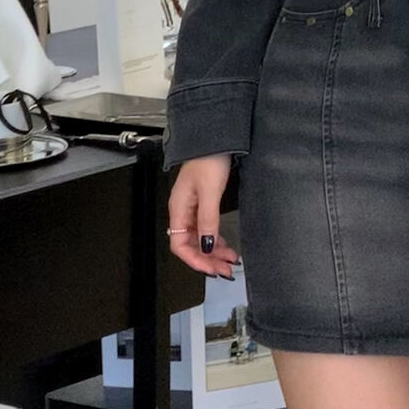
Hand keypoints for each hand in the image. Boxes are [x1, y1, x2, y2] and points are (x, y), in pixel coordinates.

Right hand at [167, 154, 239, 278]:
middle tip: (226, 270)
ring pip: (199, 238)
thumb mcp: (210, 191)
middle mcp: (183, 211)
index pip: (180, 246)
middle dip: (207, 260)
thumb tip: (207, 246)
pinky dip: (216, 239)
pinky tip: (225, 245)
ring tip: (229, 261)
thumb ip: (208, 219)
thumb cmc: (208, 159)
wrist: (214, 138)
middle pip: (190, 245)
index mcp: (178, 209)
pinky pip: (206, 228)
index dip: (196, 260)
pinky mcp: (202, 202)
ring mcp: (192, 207)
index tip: (213, 269)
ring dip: (213, 252)